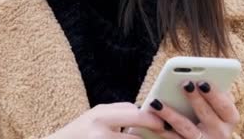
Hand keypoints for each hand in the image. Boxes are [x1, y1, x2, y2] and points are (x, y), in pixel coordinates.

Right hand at [45, 102, 164, 138]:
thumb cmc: (78, 131)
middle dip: (153, 131)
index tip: (162, 123)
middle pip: (136, 131)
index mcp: (101, 115)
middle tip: (164, 133)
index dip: (151, 119)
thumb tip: (144, 111)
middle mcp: (100, 131)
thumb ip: (118, 112)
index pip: (133, 112)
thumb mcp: (95, 115)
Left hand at [146, 81, 239, 138]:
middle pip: (205, 114)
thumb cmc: (214, 114)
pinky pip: (171, 138)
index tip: (202, 82)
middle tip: (184, 84)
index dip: (214, 94)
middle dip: (194, 99)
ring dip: (170, 114)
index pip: (224, 106)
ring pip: (185, 127)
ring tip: (156, 102)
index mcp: (230, 119)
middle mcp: (220, 133)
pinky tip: (149, 116)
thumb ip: (213, 91)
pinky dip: (159, 127)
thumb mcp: (220, 106)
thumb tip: (200, 74)